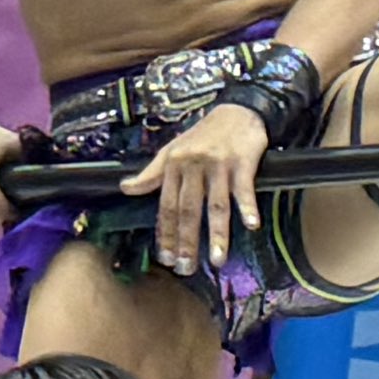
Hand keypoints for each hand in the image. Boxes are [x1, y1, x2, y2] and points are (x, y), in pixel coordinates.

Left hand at [122, 98, 270, 274]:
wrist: (238, 110)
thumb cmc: (204, 134)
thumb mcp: (172, 150)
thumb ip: (151, 172)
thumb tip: (126, 188)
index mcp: (174, 165)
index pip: (166, 206)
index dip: (165, 233)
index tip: (165, 258)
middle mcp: (194, 166)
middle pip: (188, 210)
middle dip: (186, 242)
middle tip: (186, 268)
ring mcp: (219, 165)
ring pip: (216, 205)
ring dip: (217, 234)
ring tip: (217, 259)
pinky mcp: (243, 162)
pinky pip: (244, 189)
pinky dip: (248, 207)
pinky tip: (252, 225)